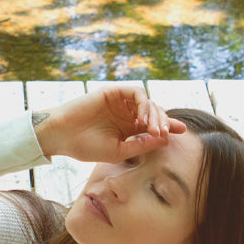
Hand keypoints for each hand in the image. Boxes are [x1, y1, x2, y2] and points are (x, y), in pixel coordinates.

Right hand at [33, 86, 186, 164]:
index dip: (167, 127)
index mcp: (127, 129)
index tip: (180, 132)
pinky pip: (136, 93)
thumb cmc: (86, 147)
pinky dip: (143, 104)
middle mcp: (125, 114)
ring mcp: (120, 102)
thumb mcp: (118, 151)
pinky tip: (142, 118)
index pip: (152, 126)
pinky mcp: (114, 92)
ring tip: (154, 129)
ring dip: (154, 114)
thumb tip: (164, 140)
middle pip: (153, 113)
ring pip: (147, 102)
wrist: (63, 135)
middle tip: (165, 133)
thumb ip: (141, 145)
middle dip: (163, 121)